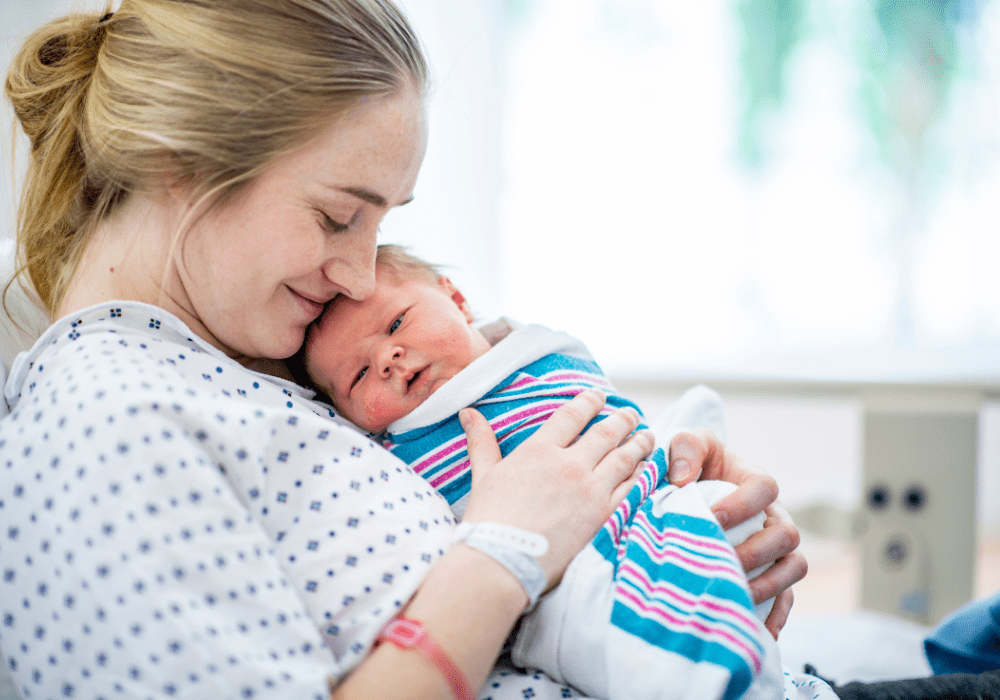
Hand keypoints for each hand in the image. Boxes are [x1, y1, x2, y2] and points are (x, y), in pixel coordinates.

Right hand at [460, 389, 654, 588]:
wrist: (503, 561)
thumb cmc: (489, 520)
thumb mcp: (483, 475)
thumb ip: (481, 442)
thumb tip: (468, 412)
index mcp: (539, 450)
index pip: (572, 415)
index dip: (589, 401)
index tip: (600, 396)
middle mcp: (569, 464)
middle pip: (605, 433)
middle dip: (622, 420)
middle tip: (632, 414)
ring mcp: (590, 490)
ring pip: (624, 458)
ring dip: (639, 444)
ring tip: (648, 436)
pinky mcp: (603, 515)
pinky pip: (631, 488)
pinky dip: (642, 475)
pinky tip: (648, 469)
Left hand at [668, 428, 807, 638]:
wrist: (686, 490)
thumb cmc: (689, 465)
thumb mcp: (685, 444)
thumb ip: (684, 448)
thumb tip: (682, 478)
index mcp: (754, 480)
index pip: (765, 487)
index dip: (744, 504)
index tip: (713, 517)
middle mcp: (773, 515)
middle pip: (787, 534)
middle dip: (756, 551)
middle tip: (721, 562)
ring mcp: (776, 547)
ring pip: (794, 566)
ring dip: (768, 584)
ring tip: (734, 593)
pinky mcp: (771, 574)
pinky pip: (787, 596)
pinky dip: (775, 614)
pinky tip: (754, 629)